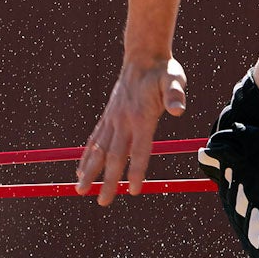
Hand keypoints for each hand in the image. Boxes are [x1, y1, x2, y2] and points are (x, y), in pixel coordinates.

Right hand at [74, 56, 188, 205]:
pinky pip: (94, 140)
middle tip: (102, 202)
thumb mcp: (174, 79)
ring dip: (88, 171)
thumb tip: (178, 108)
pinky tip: (79, 169)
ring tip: (79, 190)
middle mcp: (123, 121)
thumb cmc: (162, 70)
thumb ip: (175, 94)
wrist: (142, 55)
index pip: (138, 150)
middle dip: (107, 181)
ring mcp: (112, 119)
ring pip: (98, 150)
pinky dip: (86, 156)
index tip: (133, 191)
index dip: (136, 171)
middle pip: (113, 156)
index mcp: (140, 117)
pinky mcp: (108, 117)